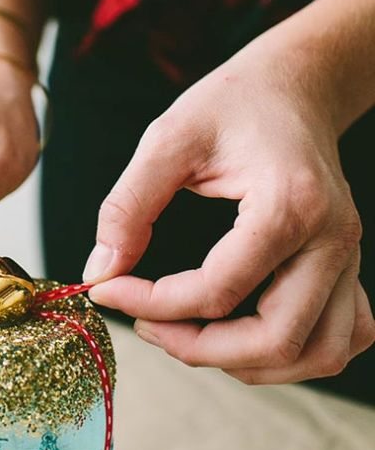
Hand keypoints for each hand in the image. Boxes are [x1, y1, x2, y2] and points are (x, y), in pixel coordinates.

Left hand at [85, 32, 374, 383]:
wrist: (295, 85)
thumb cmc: (234, 104)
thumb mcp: (168, 138)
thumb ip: (129, 205)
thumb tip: (101, 271)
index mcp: (290, 205)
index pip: (218, 290)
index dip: (152, 303)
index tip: (108, 289)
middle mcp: (332, 240)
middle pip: (275, 339)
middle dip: (198, 349)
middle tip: (146, 326)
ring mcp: (347, 258)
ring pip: (317, 354)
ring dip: (249, 363)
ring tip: (190, 336)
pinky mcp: (346, 268)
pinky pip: (341, 339)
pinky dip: (295, 354)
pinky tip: (244, 332)